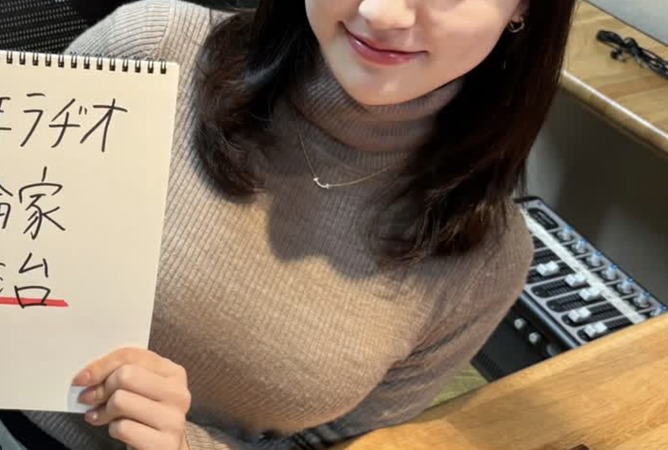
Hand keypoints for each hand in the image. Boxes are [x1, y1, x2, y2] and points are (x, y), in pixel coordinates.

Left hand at [73, 348, 191, 449]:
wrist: (163, 448)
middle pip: (126, 375)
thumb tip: (87, 378)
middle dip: (102, 389)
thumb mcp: (139, 389)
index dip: (101, 365)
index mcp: (174, 373)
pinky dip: (113, 430)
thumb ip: (121, 374)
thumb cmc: (145, 416)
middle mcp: (178, 393)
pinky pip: (123, 428)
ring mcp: (174, 418)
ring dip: (104, 412)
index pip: (132, 356)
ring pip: (121, 400)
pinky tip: (119, 431)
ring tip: (104, 417)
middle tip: (92, 400)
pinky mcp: (164, 443)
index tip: (82, 379)